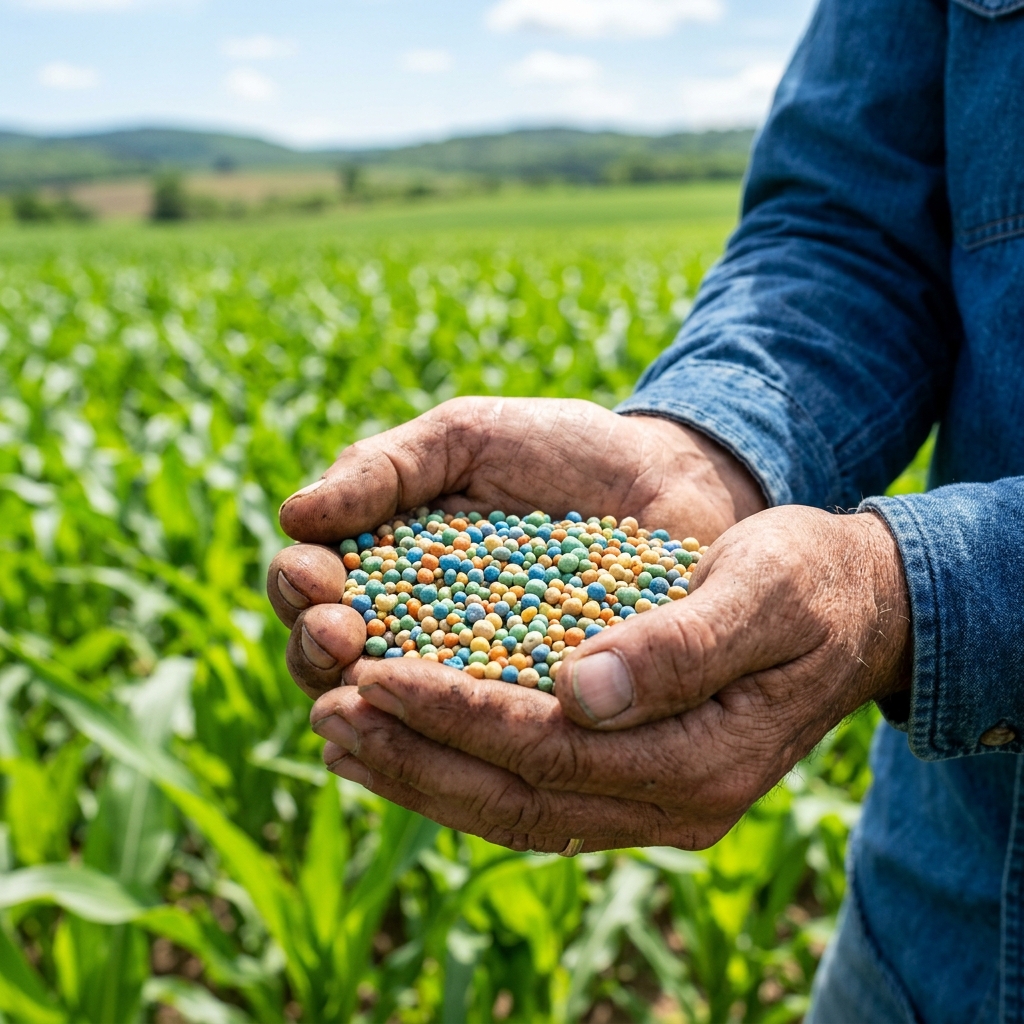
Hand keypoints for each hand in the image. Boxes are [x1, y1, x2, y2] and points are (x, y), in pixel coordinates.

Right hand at [266, 397, 765, 697]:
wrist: (668, 481)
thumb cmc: (560, 450)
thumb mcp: (469, 438)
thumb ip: (387, 468)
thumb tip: (293, 513)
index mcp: (387, 563)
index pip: (315, 590)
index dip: (301, 589)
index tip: (317, 579)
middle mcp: (416, 629)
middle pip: (339, 662)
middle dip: (320, 651)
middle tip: (339, 634)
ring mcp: (472, 677)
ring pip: (400, 712)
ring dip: (374, 705)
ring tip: (367, 688)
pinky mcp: (533, 711)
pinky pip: (485, 738)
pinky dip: (456, 743)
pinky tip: (437, 746)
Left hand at [307, 506, 909, 851]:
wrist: (857, 610)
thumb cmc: (810, 584)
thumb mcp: (762, 594)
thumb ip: (678, 645)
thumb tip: (580, 688)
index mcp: (700, 759)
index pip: (549, 747)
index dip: (456, 713)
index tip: (376, 674)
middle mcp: (671, 803)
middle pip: (515, 797)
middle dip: (414, 756)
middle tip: (328, 713)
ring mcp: (653, 804)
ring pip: (512, 809)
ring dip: (419, 773)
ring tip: (338, 731)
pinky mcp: (636, 782)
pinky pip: (530, 793)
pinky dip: (458, 770)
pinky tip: (404, 738)